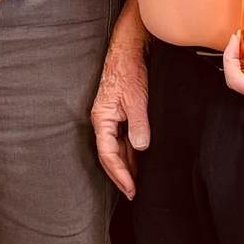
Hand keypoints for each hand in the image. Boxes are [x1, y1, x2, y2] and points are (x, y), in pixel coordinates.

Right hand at [91, 36, 150, 197]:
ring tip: (137, 183)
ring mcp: (112, 118)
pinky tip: (140, 161)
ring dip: (126, 165)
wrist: (128, 49)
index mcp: (102, 119)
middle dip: (121, 175)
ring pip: (117, 148)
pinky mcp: (121, 113)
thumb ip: (138, 125)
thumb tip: (141, 148)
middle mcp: (104, 121)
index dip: (119, 174)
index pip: (107, 154)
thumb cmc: (129, 70)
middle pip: (110, 155)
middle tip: (133, 193)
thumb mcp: (136, 99)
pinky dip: (131, 152)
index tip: (130, 189)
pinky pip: (123, 138)